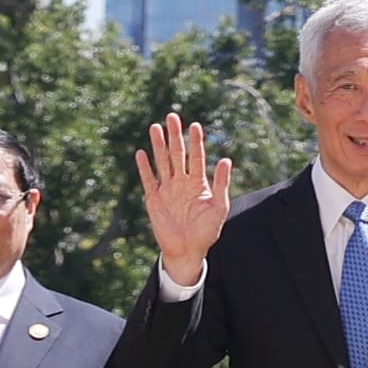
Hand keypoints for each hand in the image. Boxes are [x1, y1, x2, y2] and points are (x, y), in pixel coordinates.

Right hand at [136, 115, 237, 286]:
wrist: (189, 251)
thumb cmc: (207, 231)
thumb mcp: (219, 206)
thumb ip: (221, 183)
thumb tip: (225, 159)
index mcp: (198, 183)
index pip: (196, 157)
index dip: (195, 141)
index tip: (195, 125)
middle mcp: (181, 183)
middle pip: (177, 154)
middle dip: (175, 135)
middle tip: (172, 116)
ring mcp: (167, 190)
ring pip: (162, 162)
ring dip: (158, 145)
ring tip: (155, 127)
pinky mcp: (154, 200)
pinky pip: (149, 180)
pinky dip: (145, 168)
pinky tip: (141, 153)